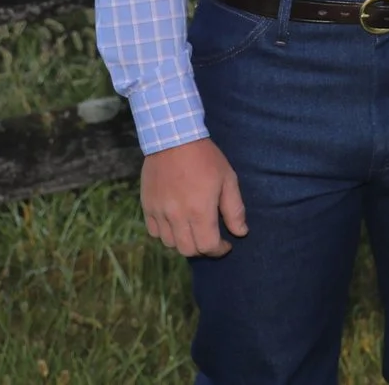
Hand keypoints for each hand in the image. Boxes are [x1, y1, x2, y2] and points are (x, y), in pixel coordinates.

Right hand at [139, 137, 246, 256]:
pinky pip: (154, 232)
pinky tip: (176, 223)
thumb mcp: (228, 179)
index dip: (219, 250)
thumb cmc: (206, 158)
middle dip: (203, 249)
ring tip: (194, 230)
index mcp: (200, 210)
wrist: (174, 138)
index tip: (226, 244)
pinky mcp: (147, 206)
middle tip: (211, 239)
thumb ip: (234, 209)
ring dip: (184, 242)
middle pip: (188, 250)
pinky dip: (166, 233)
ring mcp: (159, 212)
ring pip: (170, 244)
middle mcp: (177, 216)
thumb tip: (241, 233)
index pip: (208, 246)